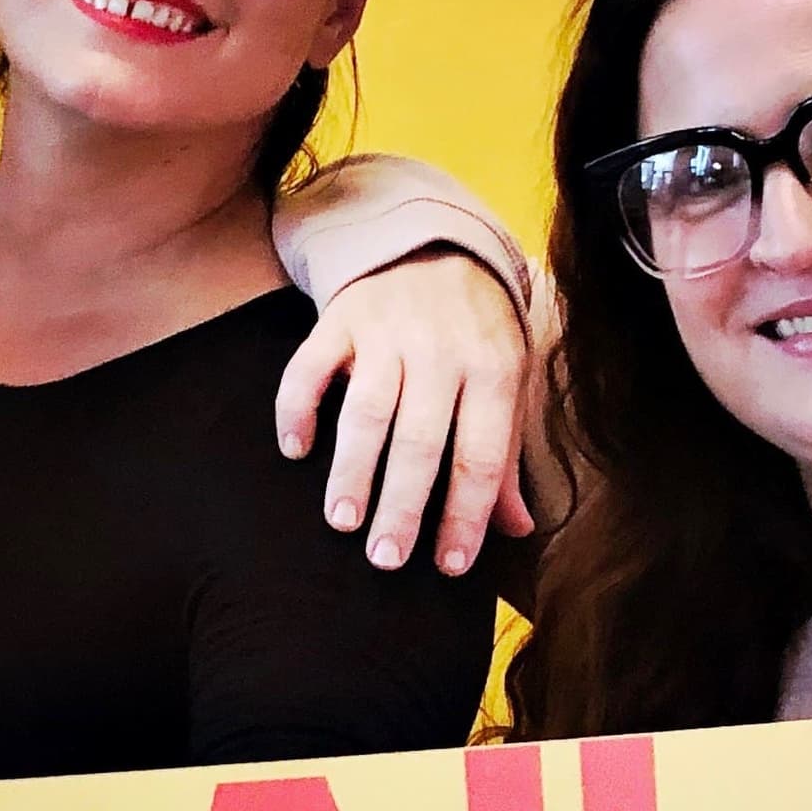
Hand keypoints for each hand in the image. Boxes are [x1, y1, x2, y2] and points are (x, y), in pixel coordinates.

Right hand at [272, 249, 532, 575]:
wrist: (436, 244)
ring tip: (343, 521)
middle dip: (402, 506)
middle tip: (385, 560)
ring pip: (366, 411)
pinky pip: (310, 368)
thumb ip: (504, 455)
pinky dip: (298, 409)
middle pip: (420, 441)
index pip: (480, 455)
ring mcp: (387, 332)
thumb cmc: (476, 331)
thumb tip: (516, 529)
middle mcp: (440, 350)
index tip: (448, 566)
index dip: (465, 514)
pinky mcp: (340, 318)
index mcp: (493, 369)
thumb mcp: (506, 382)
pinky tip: (295, 450)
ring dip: (352, 470)